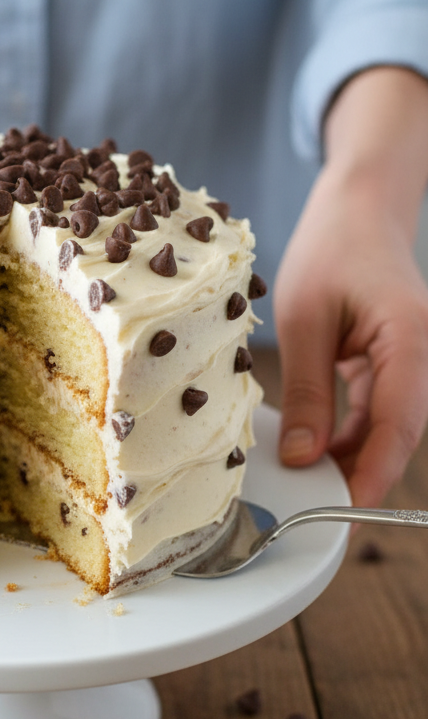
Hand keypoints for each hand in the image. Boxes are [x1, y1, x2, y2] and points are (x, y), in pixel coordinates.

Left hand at [276, 67, 427, 505]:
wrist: (359, 207)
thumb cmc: (333, 248)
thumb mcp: (304, 320)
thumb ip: (308, 391)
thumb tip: (302, 458)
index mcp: (409, 338)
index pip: (399, 422)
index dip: (373, 472)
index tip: (345, 509)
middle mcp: (422, 354)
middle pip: (398, 433)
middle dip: (360, 474)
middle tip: (314, 510)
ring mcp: (412, 361)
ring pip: (388, 428)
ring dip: (351, 457)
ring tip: (307, 483)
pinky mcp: (395, 364)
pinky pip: (378, 412)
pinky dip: (349, 434)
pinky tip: (316, 450)